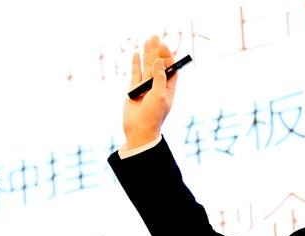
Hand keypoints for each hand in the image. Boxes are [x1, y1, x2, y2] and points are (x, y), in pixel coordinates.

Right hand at [122, 35, 177, 149]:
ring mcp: (145, 87)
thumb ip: (159, 78)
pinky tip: (136, 53)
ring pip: (146, 67)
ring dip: (147, 54)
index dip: (167, 57)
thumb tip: (159, 60)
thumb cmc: (153, 116)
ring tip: (147, 40)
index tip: (163, 46)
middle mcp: (157, 86)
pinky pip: (135, 74)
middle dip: (157, 51)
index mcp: (168, 89)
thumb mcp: (159, 96)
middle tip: (155, 36)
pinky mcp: (134, 90)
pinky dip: (135, 64)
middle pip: (158, 65)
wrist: (139, 130)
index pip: (169, 69)